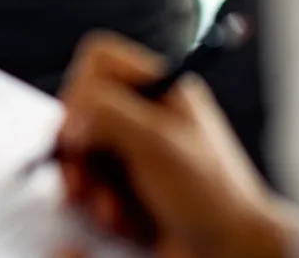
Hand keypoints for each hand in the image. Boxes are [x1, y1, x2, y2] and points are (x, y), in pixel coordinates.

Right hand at [53, 32, 296, 257]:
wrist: (229, 250)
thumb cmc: (211, 196)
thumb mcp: (159, 143)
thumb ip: (109, 114)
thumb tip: (70, 117)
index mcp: (159, 88)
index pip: (99, 59)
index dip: (81, 89)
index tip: (81, 129)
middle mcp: (142, 114)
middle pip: (79, 109)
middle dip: (79, 151)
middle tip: (85, 181)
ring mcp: (132, 149)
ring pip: (79, 151)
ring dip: (89, 186)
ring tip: (114, 210)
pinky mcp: (124, 183)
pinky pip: (88, 184)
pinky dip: (96, 205)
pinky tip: (122, 220)